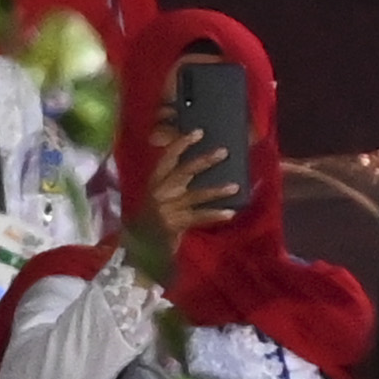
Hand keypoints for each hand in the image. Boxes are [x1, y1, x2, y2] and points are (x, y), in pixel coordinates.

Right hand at [131, 124, 230, 251]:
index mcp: (155, 181)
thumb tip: (202, 168)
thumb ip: (175, 183)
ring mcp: (166, 208)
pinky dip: (214, 215)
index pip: (168, 158)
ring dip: (217, 190)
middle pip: (184, 171)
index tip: (198, 132)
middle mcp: (159, 191)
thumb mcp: (162, 197)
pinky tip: (230, 213)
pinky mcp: (175, 224)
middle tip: (224, 151)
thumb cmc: (155, 218)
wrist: (142, 245)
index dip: (182, 144)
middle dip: (204, 160)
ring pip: (195, 195)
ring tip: (236, 186)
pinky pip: (198, 217)